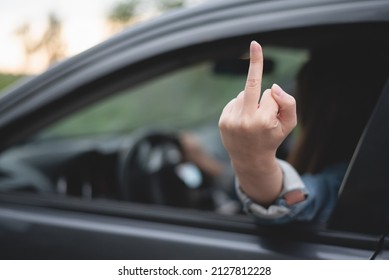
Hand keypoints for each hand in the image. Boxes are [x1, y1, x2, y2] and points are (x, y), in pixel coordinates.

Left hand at [218, 41, 296, 204]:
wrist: (250, 159)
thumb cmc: (272, 138)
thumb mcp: (289, 125)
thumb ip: (289, 104)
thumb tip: (273, 87)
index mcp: (262, 121)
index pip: (271, 95)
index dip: (275, 101)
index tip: (259, 50)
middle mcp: (244, 120)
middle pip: (251, 86)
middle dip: (255, 63)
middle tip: (255, 43)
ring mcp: (231, 120)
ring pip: (244, 95)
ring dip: (251, 101)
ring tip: (252, 121)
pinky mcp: (222, 120)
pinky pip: (235, 101)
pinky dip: (241, 106)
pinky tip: (243, 121)